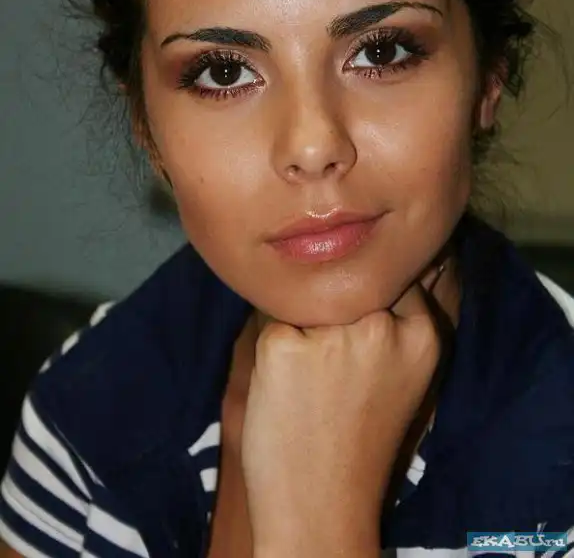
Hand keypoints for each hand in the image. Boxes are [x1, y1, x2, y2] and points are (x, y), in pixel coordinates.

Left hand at [241, 285, 441, 554]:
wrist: (322, 506)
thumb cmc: (361, 439)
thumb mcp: (404, 376)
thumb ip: (395, 322)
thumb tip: (362, 263)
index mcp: (421, 335)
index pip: (389, 277)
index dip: (366, 301)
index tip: (357, 336)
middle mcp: (380, 326)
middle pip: (345, 284)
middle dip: (333, 311)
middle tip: (331, 369)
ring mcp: (331, 335)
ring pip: (306, 296)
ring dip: (301, 323)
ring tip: (310, 381)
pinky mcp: (282, 345)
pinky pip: (270, 319)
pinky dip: (272, 346)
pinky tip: (287, 386)